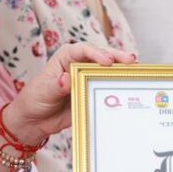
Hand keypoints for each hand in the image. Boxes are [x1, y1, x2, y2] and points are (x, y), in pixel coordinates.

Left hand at [1, 44, 136, 140]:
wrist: (34, 121)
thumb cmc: (35, 99)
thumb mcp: (43, 91)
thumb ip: (56, 86)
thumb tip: (67, 79)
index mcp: (66, 57)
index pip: (83, 50)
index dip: (97, 53)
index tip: (107, 61)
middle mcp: (80, 64)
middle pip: (101, 56)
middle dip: (117, 57)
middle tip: (131, 61)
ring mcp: (88, 79)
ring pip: (108, 71)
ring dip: (123, 70)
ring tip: (138, 71)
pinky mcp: (93, 93)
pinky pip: (108, 89)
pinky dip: (120, 87)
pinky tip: (131, 87)